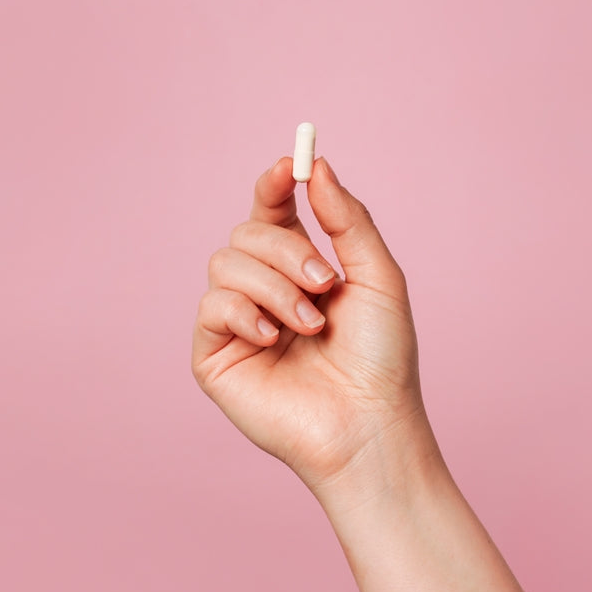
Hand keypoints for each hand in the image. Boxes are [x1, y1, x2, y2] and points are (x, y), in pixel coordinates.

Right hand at [191, 156, 433, 492]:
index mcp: (301, 271)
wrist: (368, 424)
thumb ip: (349, 219)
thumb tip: (317, 166)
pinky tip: (272, 339)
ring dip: (274, 287)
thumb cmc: (381, 359)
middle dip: (287, 250)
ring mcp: (237, 323)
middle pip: (246, 232)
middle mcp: (265, 292)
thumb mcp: (378, 277)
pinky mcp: (215, 356)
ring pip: (225, 263)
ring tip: (309, 325)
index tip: (288, 166)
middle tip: (324, 283)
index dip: (274, 185)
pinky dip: (244, 313)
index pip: (273, 213)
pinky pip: (210, 306)